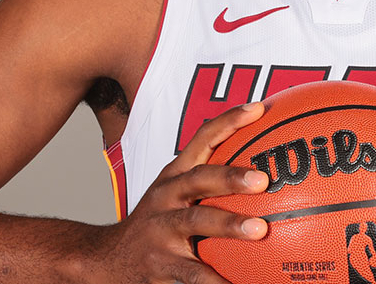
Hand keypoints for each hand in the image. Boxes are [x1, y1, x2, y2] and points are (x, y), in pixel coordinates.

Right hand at [96, 102, 269, 283]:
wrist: (107, 258)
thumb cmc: (156, 222)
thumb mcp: (174, 193)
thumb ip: (211, 180)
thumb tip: (267, 165)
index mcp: (174, 176)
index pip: (202, 139)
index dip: (229, 121)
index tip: (259, 109)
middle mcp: (166, 197)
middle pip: (198, 178)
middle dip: (230, 176)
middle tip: (263, 179)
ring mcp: (161, 229)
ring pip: (195, 222)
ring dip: (229, 225)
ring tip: (260, 231)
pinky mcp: (161, 263)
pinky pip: (194, 274)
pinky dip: (218, 281)